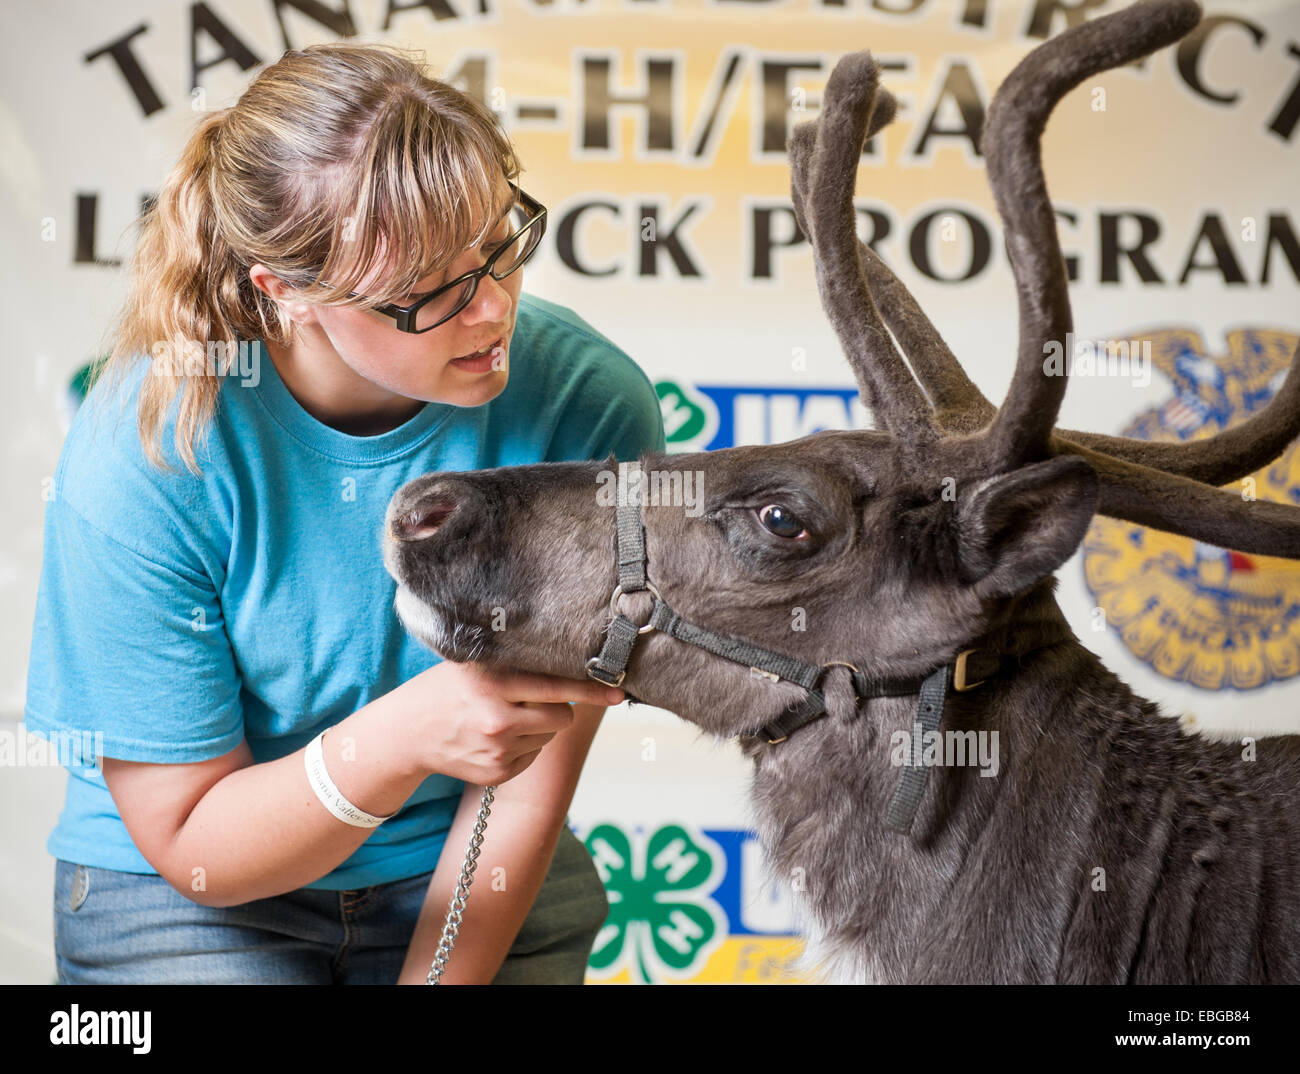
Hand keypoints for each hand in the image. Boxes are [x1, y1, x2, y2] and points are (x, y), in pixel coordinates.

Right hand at [391, 661, 623, 784]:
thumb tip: (575, 663)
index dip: (591, 689)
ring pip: (548, 737)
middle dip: (556, 708)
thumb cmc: (448, 689)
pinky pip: (532, 756)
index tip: (619, 690)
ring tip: (502, 717)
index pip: (556, 686)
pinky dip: (522, 747)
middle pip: (562, 717)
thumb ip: (519, 665)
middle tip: (528, 700)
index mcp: (493, 683)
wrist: (407, 733)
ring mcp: (497, 751)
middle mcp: (497, 719)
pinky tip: (492, 738)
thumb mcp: (477, 666)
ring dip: (537, 727)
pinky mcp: (496, 774)